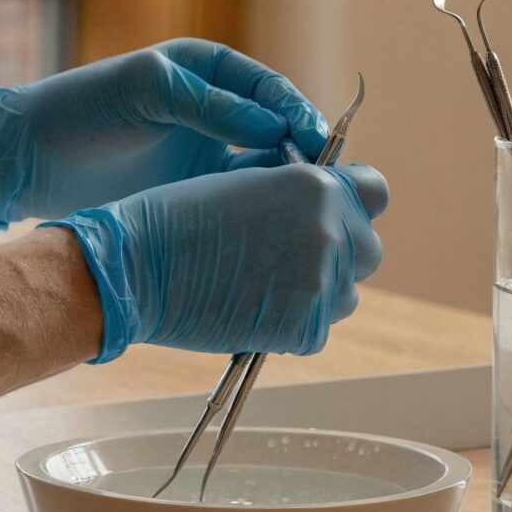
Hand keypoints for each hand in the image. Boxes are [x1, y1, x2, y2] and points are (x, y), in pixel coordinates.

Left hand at [0, 39, 326, 231]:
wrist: (28, 159)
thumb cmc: (80, 109)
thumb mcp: (146, 91)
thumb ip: (209, 104)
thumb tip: (275, 127)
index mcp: (207, 71)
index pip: (271, 88)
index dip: (298, 111)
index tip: (318, 140)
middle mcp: (214, 110)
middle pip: (278, 130)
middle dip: (305, 154)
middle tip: (326, 184)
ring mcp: (205, 154)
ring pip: (264, 169)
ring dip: (286, 187)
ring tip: (306, 212)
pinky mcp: (192, 193)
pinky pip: (238, 199)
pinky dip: (259, 212)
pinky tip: (272, 231)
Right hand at [43, 162, 388, 361]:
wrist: (137, 269)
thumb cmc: (177, 218)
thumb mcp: (247, 182)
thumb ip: (298, 193)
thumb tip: (330, 208)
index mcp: (317, 186)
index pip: (375, 192)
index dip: (351, 203)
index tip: (330, 213)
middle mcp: (331, 231)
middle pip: (368, 248)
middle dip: (339, 251)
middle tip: (290, 256)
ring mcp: (322, 284)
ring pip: (348, 292)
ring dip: (320, 289)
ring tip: (266, 284)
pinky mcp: (306, 329)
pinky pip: (318, 326)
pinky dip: (294, 322)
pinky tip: (253, 307)